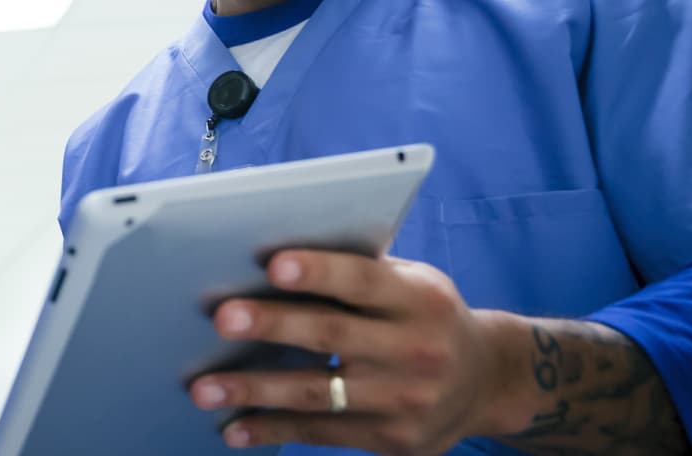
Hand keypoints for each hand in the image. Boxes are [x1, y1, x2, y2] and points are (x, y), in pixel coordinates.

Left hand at [188, 249, 523, 454]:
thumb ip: (359, 270)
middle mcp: (418, 350)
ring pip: (319, 393)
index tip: (273, 265)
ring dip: (256, 391)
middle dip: (274, 326)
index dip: (320, 272)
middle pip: (334, 335)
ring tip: (204, 388)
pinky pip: (323, 433)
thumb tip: (270, 254)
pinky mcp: (394, 440)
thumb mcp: (413, 283)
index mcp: (420, 299)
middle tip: (222, 319)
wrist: (488, 382)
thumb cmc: (426, 315)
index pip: (365, 280)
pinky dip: (273, 429)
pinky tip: (232, 427)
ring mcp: (407, 400)